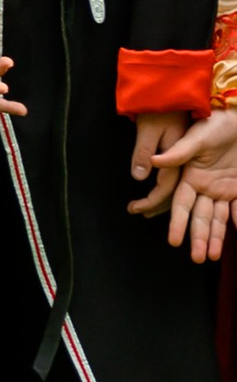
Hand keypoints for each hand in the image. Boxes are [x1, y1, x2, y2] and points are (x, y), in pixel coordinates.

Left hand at [130, 111, 191, 217]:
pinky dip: (165, 186)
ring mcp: (187, 157)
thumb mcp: (148, 129)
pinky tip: (158, 189)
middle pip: (173, 191)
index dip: (150, 202)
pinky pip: (176, 175)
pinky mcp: (184, 152)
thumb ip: (143, 152)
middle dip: (155, 205)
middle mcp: (186, 161)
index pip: (165, 189)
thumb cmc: (159, 108)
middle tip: (137, 211)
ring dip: (161, 198)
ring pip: (176, 185)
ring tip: (146, 208)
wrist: (174, 92)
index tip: (134, 209)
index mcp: (178, 158)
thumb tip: (139, 177)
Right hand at [155, 109, 236, 258]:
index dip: (177, 223)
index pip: (181, 205)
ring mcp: (222, 187)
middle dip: (199, 238)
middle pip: (199, 217)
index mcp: (190, 176)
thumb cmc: (218, 123)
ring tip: (214, 256)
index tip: (173, 241)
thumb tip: (153, 161)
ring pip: (217, 217)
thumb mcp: (198, 136)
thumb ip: (179, 152)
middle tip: (199, 258)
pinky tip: (236, 232)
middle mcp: (203, 186)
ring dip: (216, 237)